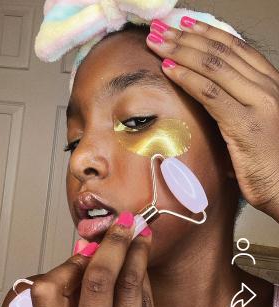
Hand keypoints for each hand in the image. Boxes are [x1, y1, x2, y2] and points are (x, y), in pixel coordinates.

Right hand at [31, 216, 171, 306]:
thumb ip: (71, 303)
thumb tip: (88, 250)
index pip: (47, 293)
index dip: (65, 265)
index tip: (82, 251)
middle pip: (97, 283)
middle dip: (112, 245)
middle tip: (122, 223)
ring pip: (129, 290)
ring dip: (136, 256)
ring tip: (140, 235)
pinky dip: (144, 282)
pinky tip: (143, 266)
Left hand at [146, 17, 278, 219]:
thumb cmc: (264, 162)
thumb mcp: (249, 124)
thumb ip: (232, 106)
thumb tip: (203, 94)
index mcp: (271, 84)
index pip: (236, 48)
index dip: (207, 33)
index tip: (182, 24)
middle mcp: (269, 87)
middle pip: (222, 52)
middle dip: (186, 38)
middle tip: (159, 29)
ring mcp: (260, 103)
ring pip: (215, 67)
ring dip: (180, 51)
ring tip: (157, 42)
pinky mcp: (247, 124)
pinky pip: (211, 94)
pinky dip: (187, 78)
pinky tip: (168, 69)